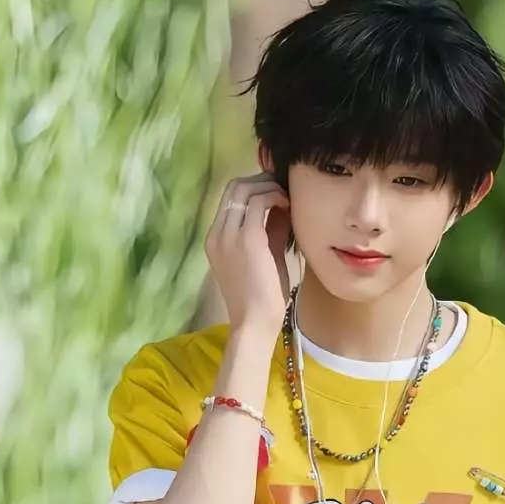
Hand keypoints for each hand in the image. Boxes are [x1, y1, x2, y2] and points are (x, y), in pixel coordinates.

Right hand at [205, 173, 290, 336]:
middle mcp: (217, 233)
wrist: (255, 323)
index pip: (230, 197)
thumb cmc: (262, 297)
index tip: (275, 191)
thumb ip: (269, 229)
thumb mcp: (264, 256)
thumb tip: (281, 204)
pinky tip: (288, 205)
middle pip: (234, 186)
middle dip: (261, 180)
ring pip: (244, 189)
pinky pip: (260, 202)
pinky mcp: (247, 238)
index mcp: (216, 239)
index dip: (254, 187)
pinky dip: (275, 197)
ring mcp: (229, 235)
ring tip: (287, 196)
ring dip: (268, 187)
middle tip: (282, 187)